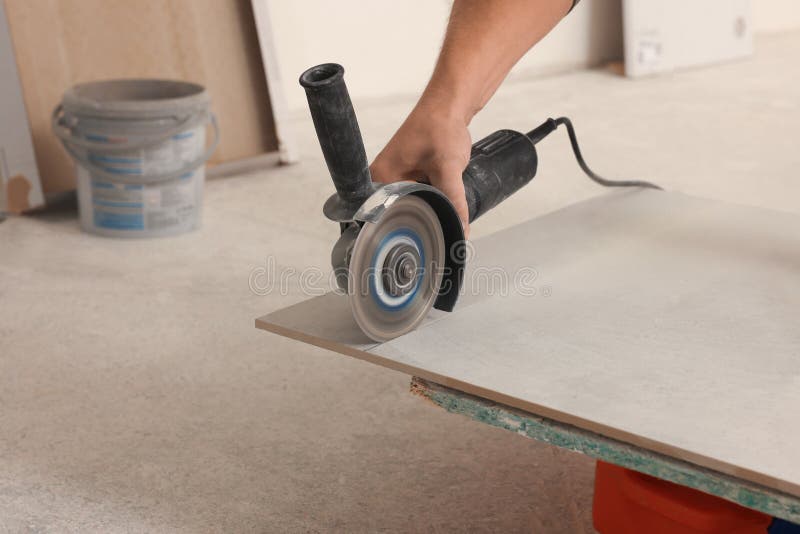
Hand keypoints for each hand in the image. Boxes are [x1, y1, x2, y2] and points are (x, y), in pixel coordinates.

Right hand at [370, 99, 472, 235]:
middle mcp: (381, 179)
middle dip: (422, 216)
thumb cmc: (440, 127)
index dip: (411, 225)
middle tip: (439, 221)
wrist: (449, 104)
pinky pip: (418, 193)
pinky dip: (432, 196)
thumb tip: (461, 228)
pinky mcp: (407, 173)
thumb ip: (454, 200)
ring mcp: (394, 175)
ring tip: (440, 203)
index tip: (428, 232)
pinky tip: (441, 194)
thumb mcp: (448, 168)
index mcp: (380, 178)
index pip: (389, 215)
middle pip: (400, 211)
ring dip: (428, 206)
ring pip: (412, 203)